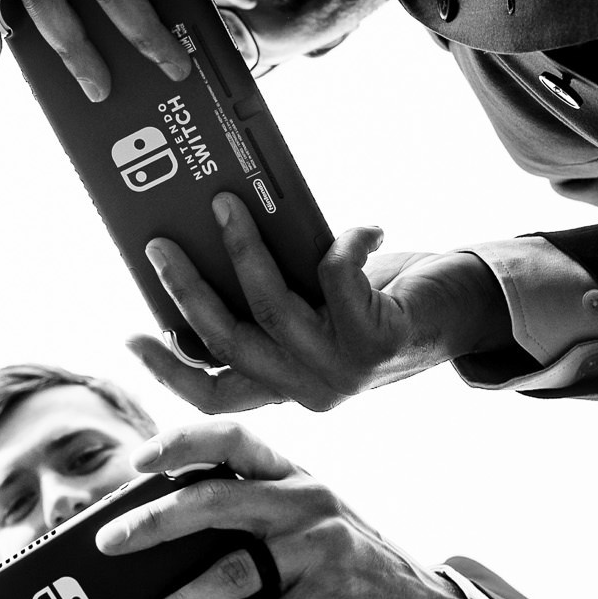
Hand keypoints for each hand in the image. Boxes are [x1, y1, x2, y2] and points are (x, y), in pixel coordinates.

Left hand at [94, 420, 483, 598]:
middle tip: (110, 544)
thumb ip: (244, 519)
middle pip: (216, 500)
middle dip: (155, 522)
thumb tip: (153, 543)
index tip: (137, 460)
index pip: (232, 438)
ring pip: (236, 569)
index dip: (182, 441)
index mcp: (288, 474)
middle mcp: (304, 498)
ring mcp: (320, 545)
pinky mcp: (334, 593)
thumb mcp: (296, 524)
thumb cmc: (335, 564)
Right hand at [127, 202, 512, 411]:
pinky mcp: (376, 342)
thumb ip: (274, 295)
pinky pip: (337, 280)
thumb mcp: (317, 306)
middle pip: (227, 342)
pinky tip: (360, 226)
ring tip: (226, 202)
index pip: (212, 396)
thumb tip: (210, 235)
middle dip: (186, 289)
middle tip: (160, 242)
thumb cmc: (384, 297)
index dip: (166, 371)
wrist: (467, 315)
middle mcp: (308, 390)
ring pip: (271, 307)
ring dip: (243, 249)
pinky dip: (344, 244)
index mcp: (286, 386)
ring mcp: (340, 372)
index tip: (131, 333)